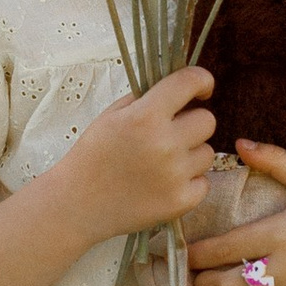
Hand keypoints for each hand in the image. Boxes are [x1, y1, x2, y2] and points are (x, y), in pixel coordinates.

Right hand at [62, 64, 215, 241]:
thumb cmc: (93, 156)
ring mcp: (175, 175)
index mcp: (144, 116)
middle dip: (191, 122)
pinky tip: (165, 183)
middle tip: (171, 133)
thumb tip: (179, 88)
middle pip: (208, 120)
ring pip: (208, 152)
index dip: (201, 80)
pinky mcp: (181, 201)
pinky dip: (189, 182)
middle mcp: (164, 144)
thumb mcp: (112, 115)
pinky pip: (203, 182)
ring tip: (163, 162)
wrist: (77, 204)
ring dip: (191, 154)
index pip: (191, 82)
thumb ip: (146, 98)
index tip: (201, 89)